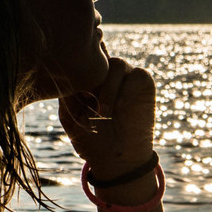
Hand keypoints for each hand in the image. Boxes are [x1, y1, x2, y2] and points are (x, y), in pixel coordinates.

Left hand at [58, 58, 156, 180]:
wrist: (117, 158)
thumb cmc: (91, 139)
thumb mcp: (70, 115)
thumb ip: (67, 91)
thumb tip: (66, 69)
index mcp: (87, 76)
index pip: (84, 53)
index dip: (80, 53)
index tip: (71, 73)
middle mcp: (106, 72)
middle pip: (99, 55)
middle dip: (93, 78)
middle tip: (89, 103)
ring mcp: (125, 76)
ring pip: (117, 64)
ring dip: (109, 88)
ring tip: (104, 113)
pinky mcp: (144, 83)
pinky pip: (137, 75)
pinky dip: (127, 90)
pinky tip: (120, 107)